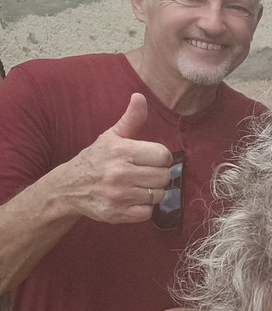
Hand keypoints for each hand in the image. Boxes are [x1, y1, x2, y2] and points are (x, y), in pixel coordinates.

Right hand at [65, 93, 173, 223]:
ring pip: (158, 195)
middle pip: (164, 176)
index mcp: (121, 151)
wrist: (68, 188)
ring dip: (153, 192)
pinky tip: (133, 199)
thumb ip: (131, 119)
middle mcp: (119, 173)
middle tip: (145, 173)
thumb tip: (140, 97)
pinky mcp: (116, 214)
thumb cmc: (96, 159)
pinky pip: (148, 213)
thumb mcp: (112, 136)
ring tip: (138, 186)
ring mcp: (118, 195)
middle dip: (158, 175)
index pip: (164, 155)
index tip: (151, 159)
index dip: (161, 157)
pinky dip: (144, 208)